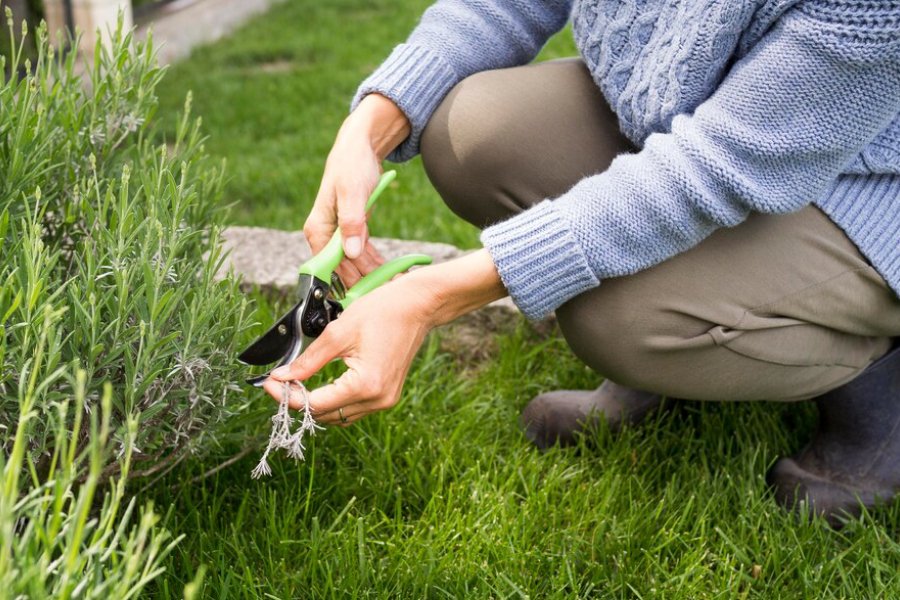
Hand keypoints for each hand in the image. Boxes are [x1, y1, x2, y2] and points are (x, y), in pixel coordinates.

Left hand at [264, 250, 507, 424]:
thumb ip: (308, 360)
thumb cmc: (383, 311)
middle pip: (326, 414)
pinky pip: (353, 407)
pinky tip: (319, 384)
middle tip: (278, 382)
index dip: (287, 397)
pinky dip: (334, 400)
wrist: (418, 305)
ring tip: (294, 384)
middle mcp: (377, 400)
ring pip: (339, 415)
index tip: (267, 385)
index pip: (315, 403)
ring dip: (316, 403)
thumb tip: (281, 377)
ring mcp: (385, 400)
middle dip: (298, 401)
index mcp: (365, 385)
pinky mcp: (387, 395)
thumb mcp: (338, 332)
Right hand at [304, 94, 410, 286]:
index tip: (365, 295)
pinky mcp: (352, 231)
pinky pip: (363, 253)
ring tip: (393, 285)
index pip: (328, 265)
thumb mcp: (353, 193)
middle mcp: (324, 235)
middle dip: (364, 281)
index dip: (347, 281)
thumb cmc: (352, 165)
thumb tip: (349, 253)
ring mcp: (338, 234)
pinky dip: (375, 262)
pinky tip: (390, 272)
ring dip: (372, 275)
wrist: (360, 147)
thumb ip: (351, 223)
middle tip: (386, 292)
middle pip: (342, 267)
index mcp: (317, 228)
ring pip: (354, 263)